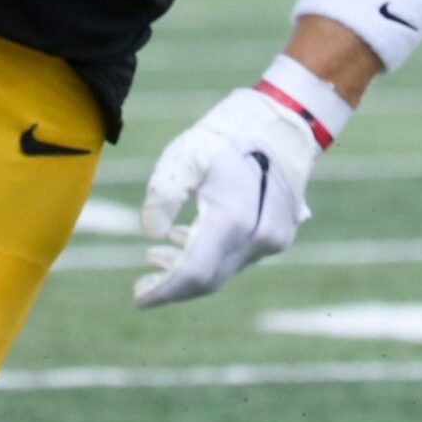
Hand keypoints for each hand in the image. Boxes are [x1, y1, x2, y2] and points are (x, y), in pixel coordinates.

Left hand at [132, 88, 317, 308]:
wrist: (283, 121)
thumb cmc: (228, 134)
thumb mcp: (185, 155)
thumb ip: (162, 195)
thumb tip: (150, 234)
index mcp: (233, 220)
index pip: (194, 273)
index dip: (164, 291)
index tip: (137, 299)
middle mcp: (258, 238)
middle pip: (209, 279)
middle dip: (173, 286)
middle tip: (140, 284)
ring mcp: (273, 240)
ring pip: (223, 269)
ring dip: (188, 269)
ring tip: (153, 255)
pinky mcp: (279, 235)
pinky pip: (238, 257)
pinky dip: (209, 256)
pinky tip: (181, 240)